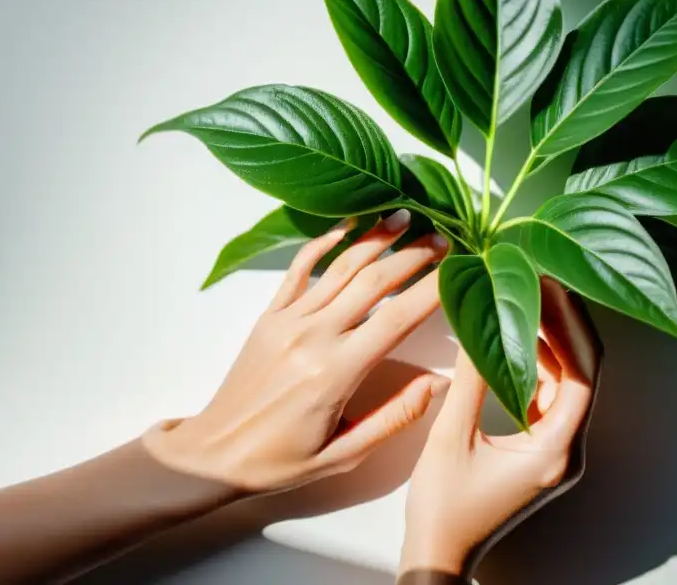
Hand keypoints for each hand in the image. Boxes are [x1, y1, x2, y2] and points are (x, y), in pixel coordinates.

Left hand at [143, 210, 449, 495]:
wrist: (215, 453)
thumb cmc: (281, 460)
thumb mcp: (344, 454)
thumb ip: (394, 417)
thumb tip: (439, 382)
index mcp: (336, 372)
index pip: (398, 319)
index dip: (433, 289)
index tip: (460, 269)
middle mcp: (313, 336)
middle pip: (374, 282)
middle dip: (413, 254)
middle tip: (443, 235)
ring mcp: (288, 320)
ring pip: (339, 267)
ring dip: (375, 238)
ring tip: (404, 215)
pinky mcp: (269, 315)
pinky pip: (299, 269)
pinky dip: (324, 242)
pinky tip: (348, 225)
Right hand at [400, 279, 596, 575]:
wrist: (440, 554)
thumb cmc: (445, 510)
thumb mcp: (452, 438)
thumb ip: (470, 380)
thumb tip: (477, 321)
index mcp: (555, 450)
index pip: (582, 374)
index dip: (569, 323)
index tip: (549, 283)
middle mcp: (566, 450)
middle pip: (583, 373)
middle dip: (564, 323)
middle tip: (540, 277)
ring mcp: (555, 450)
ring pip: (569, 382)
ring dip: (551, 340)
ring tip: (528, 296)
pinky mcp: (539, 450)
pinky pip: (550, 396)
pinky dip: (538, 364)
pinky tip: (517, 336)